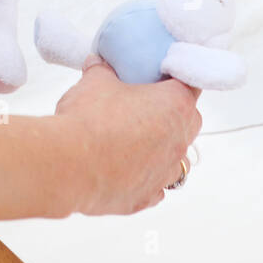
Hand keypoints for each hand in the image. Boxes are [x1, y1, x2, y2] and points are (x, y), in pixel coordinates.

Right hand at [52, 58, 202, 216]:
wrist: (71, 164)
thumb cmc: (91, 121)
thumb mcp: (94, 82)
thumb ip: (101, 70)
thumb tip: (97, 65)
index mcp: (175, 107)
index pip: (191, 84)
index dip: (176, 79)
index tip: (162, 76)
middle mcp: (179, 142)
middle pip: (188, 122)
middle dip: (171, 112)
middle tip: (143, 103)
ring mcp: (164, 174)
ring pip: (175, 159)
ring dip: (160, 148)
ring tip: (131, 139)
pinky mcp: (146, 198)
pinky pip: (155, 186)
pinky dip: (144, 176)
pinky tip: (123, 167)